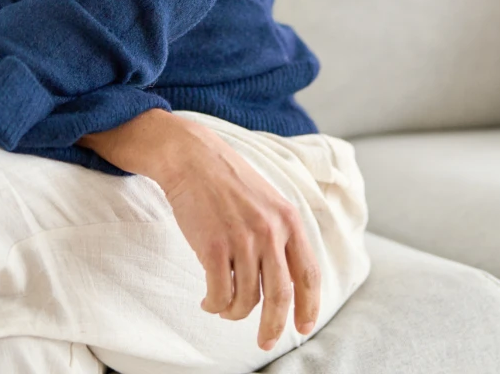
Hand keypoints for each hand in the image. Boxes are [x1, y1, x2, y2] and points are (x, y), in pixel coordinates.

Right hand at [80, 110, 320, 351]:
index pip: (308, 274)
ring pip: (246, 300)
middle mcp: (270, 231)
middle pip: (280, 296)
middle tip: (265, 342)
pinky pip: (220, 295)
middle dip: (274, 326)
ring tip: (223, 306)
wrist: (191, 157)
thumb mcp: (266, 199)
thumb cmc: (226, 179)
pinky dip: (214, 305)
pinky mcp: (214, 247)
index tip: (303, 327)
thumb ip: (279, 232)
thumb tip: (284, 279)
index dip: (308, 306)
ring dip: (233, 312)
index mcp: (288, 219)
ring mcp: (242, 240)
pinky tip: (207, 300)